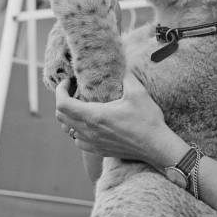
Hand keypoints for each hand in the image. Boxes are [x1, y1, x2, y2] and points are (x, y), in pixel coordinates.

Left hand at [55, 75, 186, 169]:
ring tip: (81, 105)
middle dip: (63, 100)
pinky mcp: (99, 150)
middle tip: (74, 90)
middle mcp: (89, 131)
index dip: (60, 91)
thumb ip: (126, 77)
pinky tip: (90, 123)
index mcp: (95, 116)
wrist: (156, 147)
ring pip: (68, 130)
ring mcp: (93, 143)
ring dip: (69, 116)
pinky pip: (78, 141)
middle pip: (61, 117)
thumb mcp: (138, 92)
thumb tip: (122, 66)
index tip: (68, 82)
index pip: (63, 104)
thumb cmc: (147, 120)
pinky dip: (77, 130)